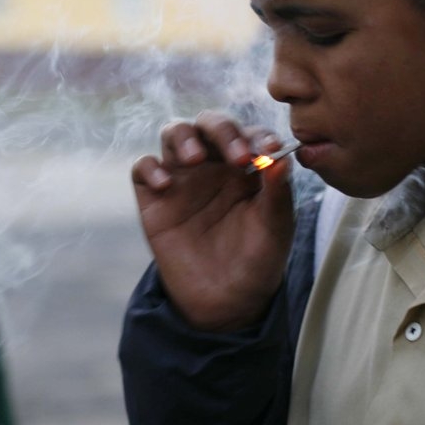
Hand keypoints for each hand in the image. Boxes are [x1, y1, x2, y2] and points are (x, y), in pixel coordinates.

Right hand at [131, 111, 295, 330]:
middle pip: (210, 123)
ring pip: (174, 132)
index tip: (267, 150)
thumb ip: (277, 192)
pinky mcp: (153, 197)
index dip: (257, 136)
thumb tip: (281, 157)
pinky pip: (143, 166)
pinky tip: (166, 185)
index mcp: (247, 166)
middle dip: (222, 130)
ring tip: (194, 159)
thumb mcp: (276, 228)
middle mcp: (214, 163)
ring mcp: (182, 177)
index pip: (250, 134)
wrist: (225, 301)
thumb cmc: (256, 259)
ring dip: (183, 137)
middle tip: (236, 156)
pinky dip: (150, 167)